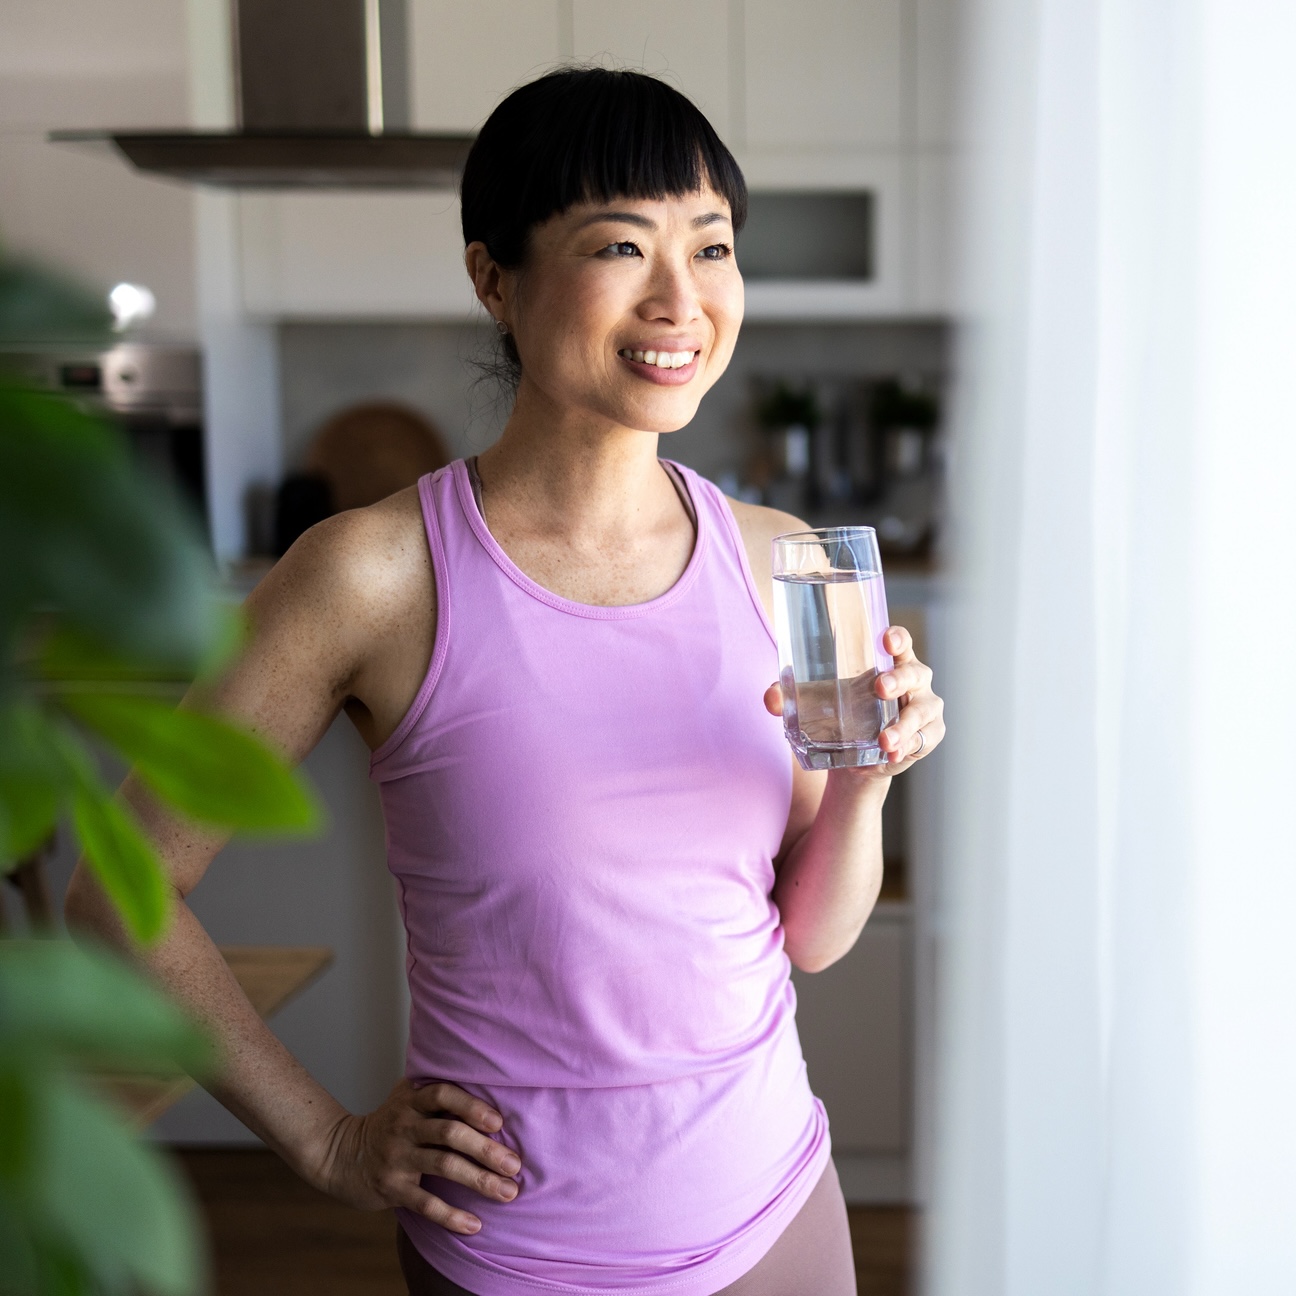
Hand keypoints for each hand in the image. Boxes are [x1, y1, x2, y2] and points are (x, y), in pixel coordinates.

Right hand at [313, 1078, 520, 1234]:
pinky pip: (425, 1203)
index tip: (498, 1123)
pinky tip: (474, 1225)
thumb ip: (437, 1092)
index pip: (444, 1095)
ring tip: (508, 1192)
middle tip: (514, 1165)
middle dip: (486, 1149)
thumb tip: (491, 1085)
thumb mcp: (406, 1098)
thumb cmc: (388, 1124)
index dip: (471, 1107)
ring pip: (443, 1166)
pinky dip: (451, 1215)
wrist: (338, 1154)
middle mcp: (405, 1125)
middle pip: (450, 1133)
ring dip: (479, 1181)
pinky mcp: (391, 1188)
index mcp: (412, 1100)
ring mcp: (397, 1157)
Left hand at [763, 624, 943, 775]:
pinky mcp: (928, 736)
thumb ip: (793, 698)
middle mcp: (914, 681)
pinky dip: (907, 748)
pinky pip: (922, 741)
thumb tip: (771, 698)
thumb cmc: (840, 717)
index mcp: (890, 663)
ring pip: (921, 711)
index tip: (886, 640)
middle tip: (880, 688)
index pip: (900, 643)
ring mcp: (925, 709)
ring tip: (885, 741)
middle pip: (914, 673)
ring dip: (904, 725)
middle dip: (899, 679)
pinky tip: (893, 755)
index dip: (898, 638)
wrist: (854, 762)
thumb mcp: (817, 705)